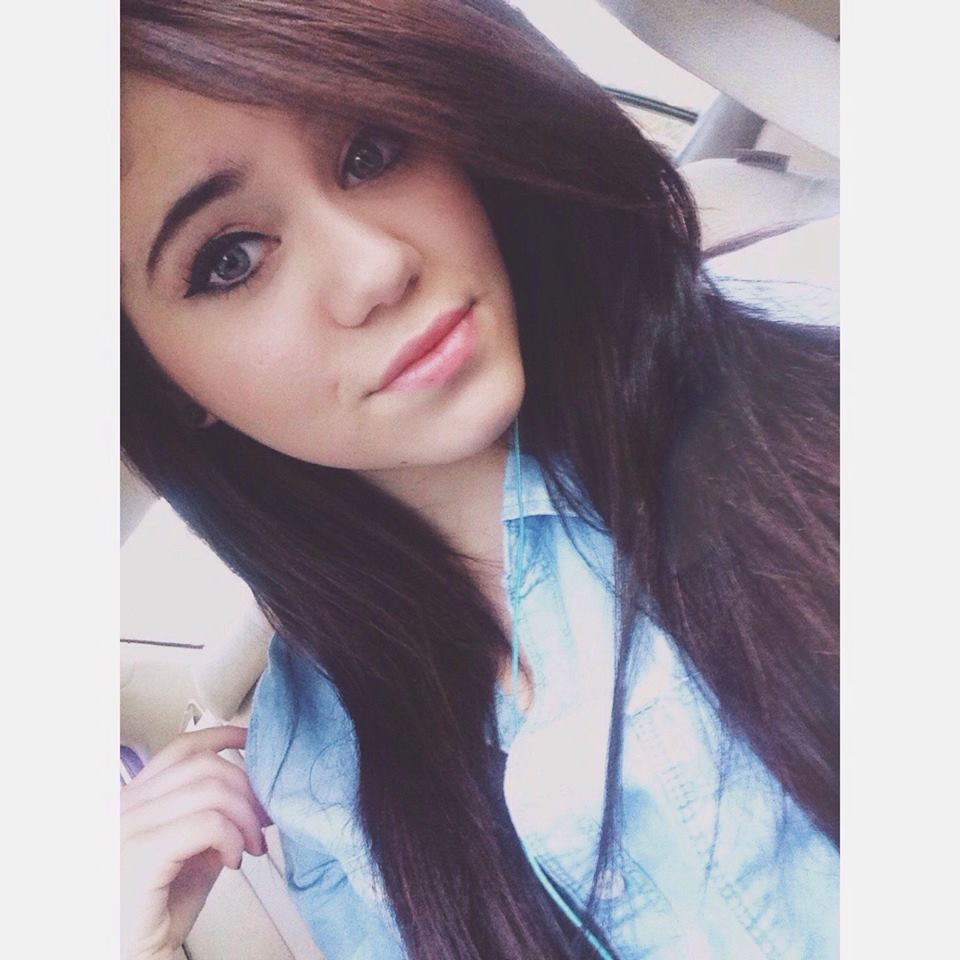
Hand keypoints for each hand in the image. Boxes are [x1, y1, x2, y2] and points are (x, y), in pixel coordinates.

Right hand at [119, 726, 270, 959]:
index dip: (223, 738)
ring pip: (211, 791)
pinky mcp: (141, 852)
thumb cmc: (160, 910)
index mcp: (132, 799)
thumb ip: (215, 817)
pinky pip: (207, 823)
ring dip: (245, 818)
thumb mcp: (193, 852)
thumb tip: (256, 792)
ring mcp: (127, 826)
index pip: (180, 749)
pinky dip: (233, 838)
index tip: (254, 743)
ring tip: (251, 847)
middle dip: (246, 789)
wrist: (133, 956)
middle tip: (263, 822)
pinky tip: (234, 861)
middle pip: (204, 767)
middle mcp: (123, 806)